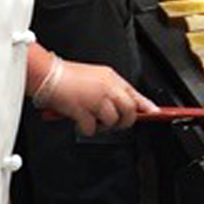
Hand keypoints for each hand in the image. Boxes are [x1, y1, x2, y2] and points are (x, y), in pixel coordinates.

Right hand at [30, 49, 157, 136]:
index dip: (147, 106)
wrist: (46, 74)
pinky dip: (86, 129)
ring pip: (112, 121)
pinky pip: (92, 128)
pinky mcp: (82, 109)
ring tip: (91, 118)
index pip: (135, 94)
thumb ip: (110, 90)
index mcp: (111, 78)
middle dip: (124, 121)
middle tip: (114, 123)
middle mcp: (106, 87)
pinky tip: (79, 120)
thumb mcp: (95, 77)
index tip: (156, 113)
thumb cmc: (66, 76)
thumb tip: (123, 106)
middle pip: (128, 110)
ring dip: (103, 125)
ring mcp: (95, 98)